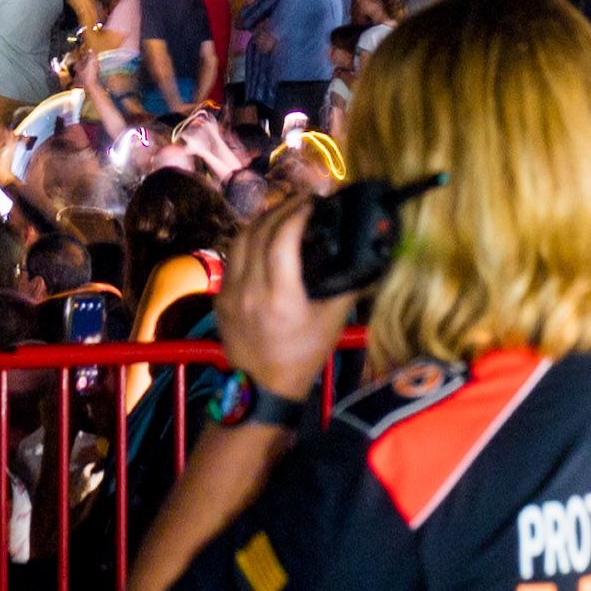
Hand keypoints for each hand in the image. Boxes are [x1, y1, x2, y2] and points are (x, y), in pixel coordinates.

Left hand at [213, 195, 352, 402]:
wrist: (263, 389)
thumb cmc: (302, 356)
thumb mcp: (332, 323)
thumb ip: (349, 287)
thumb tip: (369, 257)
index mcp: (279, 296)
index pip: (282, 238)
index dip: (298, 213)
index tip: (315, 202)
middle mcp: (249, 289)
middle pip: (260, 230)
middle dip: (283, 208)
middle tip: (304, 201)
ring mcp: (229, 292)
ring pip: (240, 239)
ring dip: (263, 220)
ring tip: (285, 212)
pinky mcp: (220, 297)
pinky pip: (232, 257)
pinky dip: (249, 240)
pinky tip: (265, 238)